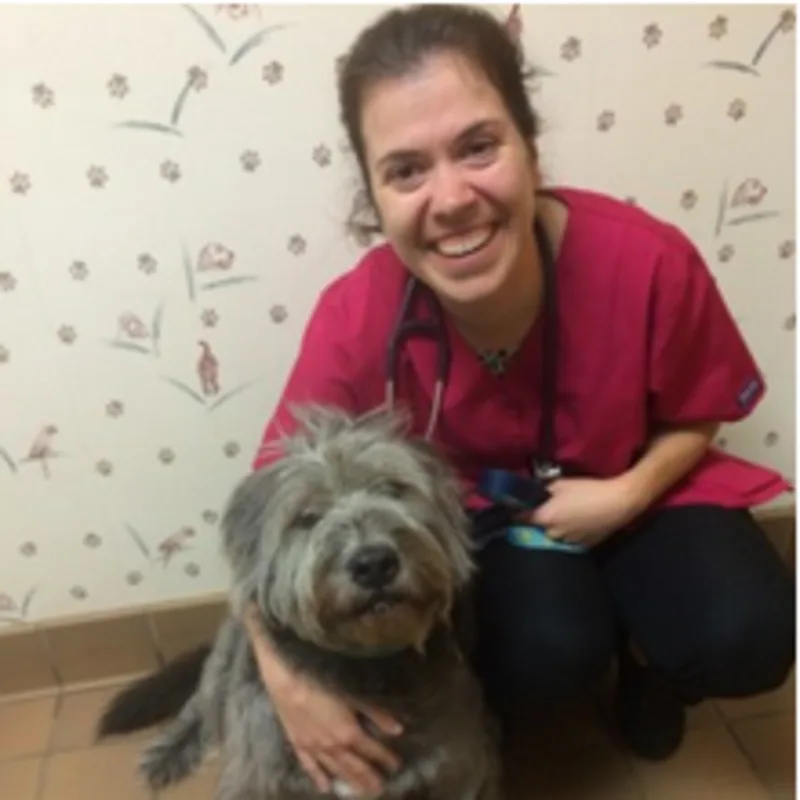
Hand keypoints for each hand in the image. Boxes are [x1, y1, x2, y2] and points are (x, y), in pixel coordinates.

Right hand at [249, 618, 401, 795]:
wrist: (288, 677)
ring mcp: (314, 747)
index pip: (372, 751)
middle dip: (369, 777)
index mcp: (349, 734)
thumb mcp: (354, 694)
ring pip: (335, 769)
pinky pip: (310, 766)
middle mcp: (333, 747)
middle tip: (380, 789)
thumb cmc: (323, 679)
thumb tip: (398, 730)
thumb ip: (376, 713)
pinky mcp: (298, 743)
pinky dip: (319, 777)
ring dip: (349, 780)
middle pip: (355, 766)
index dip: (386, 758)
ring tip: (361, 792)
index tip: (396, 766)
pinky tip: (325, 787)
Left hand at [523, 476, 644, 548]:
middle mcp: (553, 534)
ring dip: (555, 528)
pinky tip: (578, 522)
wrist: (618, 503)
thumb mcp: (561, 484)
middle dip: (539, 520)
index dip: (517, 512)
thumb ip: (543, 490)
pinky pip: (570, 539)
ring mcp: (569, 542)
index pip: (520, 519)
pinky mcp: (583, 546)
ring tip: (565, 515)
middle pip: (538, 529)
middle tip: (546, 508)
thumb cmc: (587, 490)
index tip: (516, 507)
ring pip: (554, 536)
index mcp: (544, 519)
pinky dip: (570, 532)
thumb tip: (534, 493)